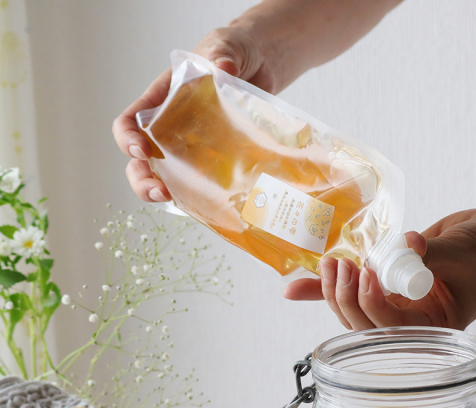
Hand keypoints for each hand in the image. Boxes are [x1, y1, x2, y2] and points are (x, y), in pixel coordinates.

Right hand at [112, 27, 276, 202]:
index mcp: (162, 100)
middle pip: (140, 159)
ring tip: (170, 199)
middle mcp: (170, 127)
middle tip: (158, 190)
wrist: (262, 68)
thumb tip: (223, 69)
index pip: (130, 122)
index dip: (127, 138)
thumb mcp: (226, 47)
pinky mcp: (214, 160)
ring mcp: (191, 147)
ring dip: (161, 191)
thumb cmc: (234, 53)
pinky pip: (200, 183)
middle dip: (141, 177)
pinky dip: (197, 196)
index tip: (141, 149)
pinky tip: (205, 205)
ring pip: (164, 176)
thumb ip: (223, 55)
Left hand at [283, 209, 475, 330]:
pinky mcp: (387, 286)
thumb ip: (430, 252)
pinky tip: (294, 289)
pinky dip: (325, 288)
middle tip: (340, 266)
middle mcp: (412, 322)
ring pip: (355, 313)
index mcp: (435, 328)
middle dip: (346, 299)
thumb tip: (404, 245)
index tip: (367, 274)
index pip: (394, 329)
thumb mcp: (465, 251)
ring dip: (334, 292)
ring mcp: (398, 305)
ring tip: (328, 264)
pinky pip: (355, 290)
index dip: (374, 305)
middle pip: (366, 326)